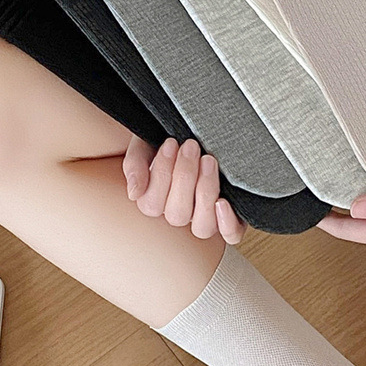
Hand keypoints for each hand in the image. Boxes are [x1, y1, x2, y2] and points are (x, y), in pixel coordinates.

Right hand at [123, 135, 246, 243]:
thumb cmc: (170, 141)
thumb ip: (135, 165)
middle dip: (184, 176)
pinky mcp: (231, 217)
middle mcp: (180, 214)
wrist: (197, 131)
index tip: (171, 143)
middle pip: (178, 214)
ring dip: (205, 192)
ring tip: (208, 161)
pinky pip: (231, 234)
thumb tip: (135, 193)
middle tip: (191, 146)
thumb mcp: (145, 145)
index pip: (152, 205)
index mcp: (156, 202)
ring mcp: (205, 218)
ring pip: (202, 227)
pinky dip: (228, 223)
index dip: (161, 174)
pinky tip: (223, 202)